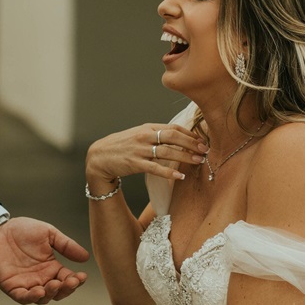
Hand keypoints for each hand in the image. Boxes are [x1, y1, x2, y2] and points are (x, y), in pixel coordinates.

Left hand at [0, 217, 88, 304]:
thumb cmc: (22, 230)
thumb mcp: (48, 234)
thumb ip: (66, 245)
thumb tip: (86, 257)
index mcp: (52, 268)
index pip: (68, 279)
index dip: (76, 280)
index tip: (82, 276)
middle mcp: (41, 279)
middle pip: (58, 292)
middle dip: (66, 289)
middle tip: (71, 281)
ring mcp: (27, 284)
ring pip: (42, 298)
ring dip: (51, 294)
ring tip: (56, 284)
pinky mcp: (12, 287)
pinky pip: (23, 297)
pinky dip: (32, 297)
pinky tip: (39, 291)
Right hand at [86, 123, 207, 187]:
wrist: (99, 156)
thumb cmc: (122, 146)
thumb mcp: (139, 135)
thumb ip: (155, 135)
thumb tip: (177, 138)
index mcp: (148, 128)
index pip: (173, 128)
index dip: (189, 134)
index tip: (202, 140)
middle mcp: (145, 136)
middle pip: (173, 137)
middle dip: (191, 143)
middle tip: (205, 150)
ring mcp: (140, 150)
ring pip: (168, 152)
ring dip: (185, 156)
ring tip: (198, 161)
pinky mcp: (135, 163)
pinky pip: (156, 168)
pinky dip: (169, 172)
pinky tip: (180, 176)